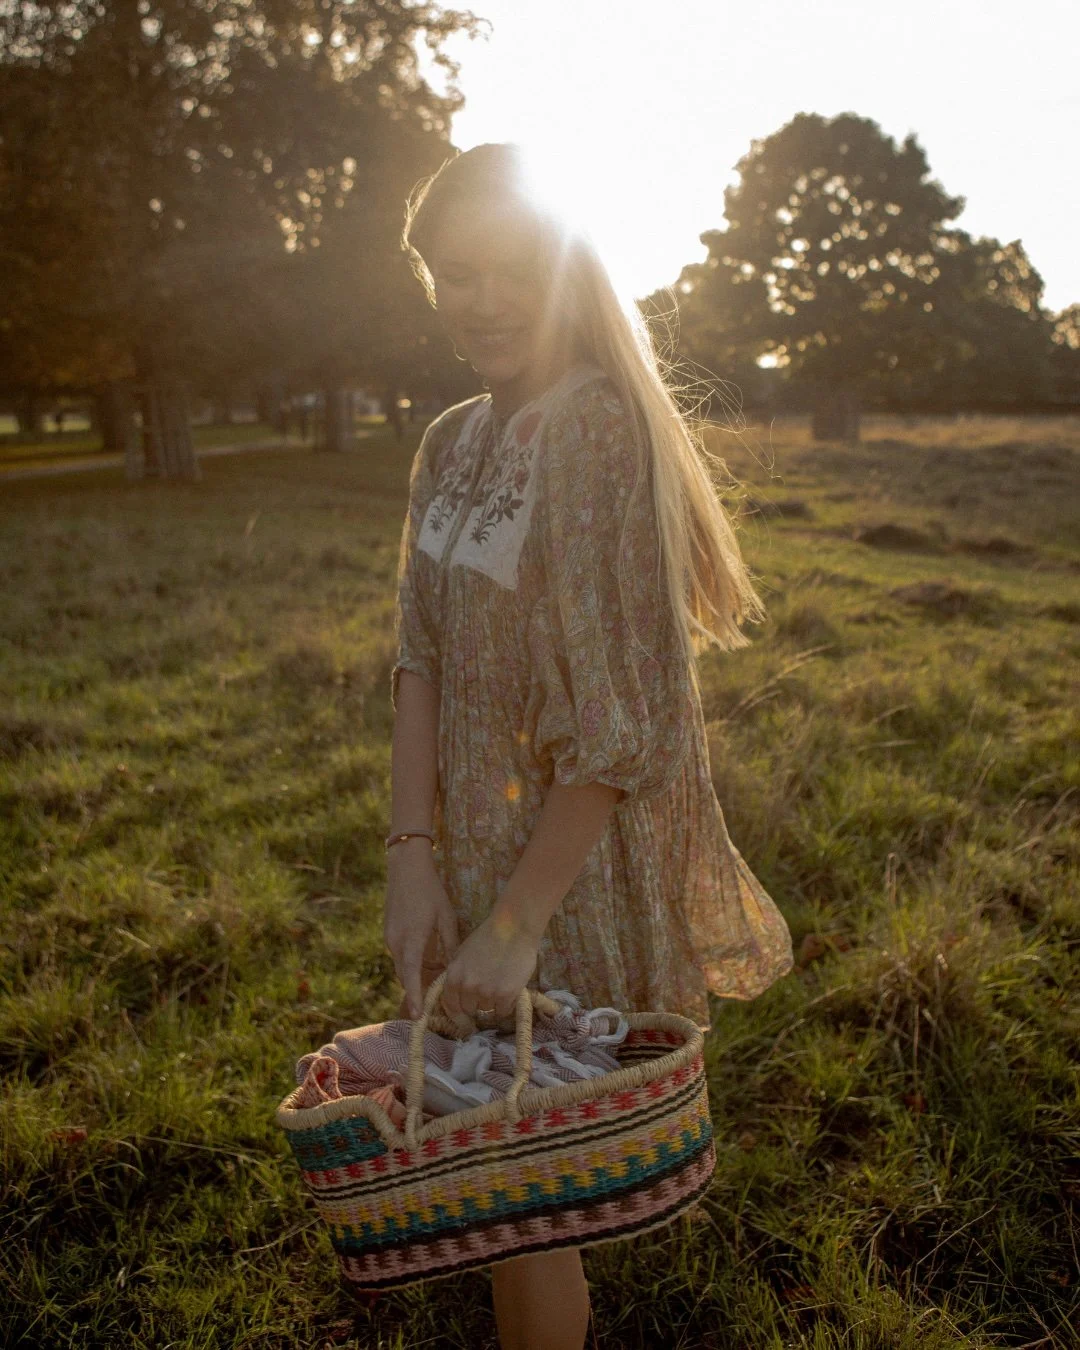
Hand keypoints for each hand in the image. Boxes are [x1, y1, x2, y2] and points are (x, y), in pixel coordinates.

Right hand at [383, 844, 459, 1018]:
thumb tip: (456, 967)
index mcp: (411, 940)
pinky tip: (426, 961)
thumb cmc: (430, 891)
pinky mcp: (389, 933)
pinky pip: (400, 955)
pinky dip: (411, 962)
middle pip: (406, 975)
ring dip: (415, 975)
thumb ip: (450, 944)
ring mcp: (390, 938)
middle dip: (417, 991)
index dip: (414, 997)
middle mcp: (396, 942)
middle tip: (431, 1008)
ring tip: (432, 985)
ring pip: (403, 966)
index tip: (417, 1017)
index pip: (411, 976)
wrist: (405, 868)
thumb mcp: (446, 917)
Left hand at [439, 909, 539, 1025]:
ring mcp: (487, 993)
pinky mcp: (506, 995)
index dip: (458, 1012)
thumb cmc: (488, 936)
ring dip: (493, 1003)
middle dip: (476, 1005)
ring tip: (500, 987)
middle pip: (469, 1010)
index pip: (451, 1005)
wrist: (513, 928)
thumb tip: (456, 992)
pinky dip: (506, 1005)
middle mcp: (467, 987)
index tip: (464, 1015)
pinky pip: (503, 1011)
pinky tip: (510, 992)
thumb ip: (457, 974)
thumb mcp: (462, 953)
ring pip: (487, 1011)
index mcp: (453, 977)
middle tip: (487, 994)